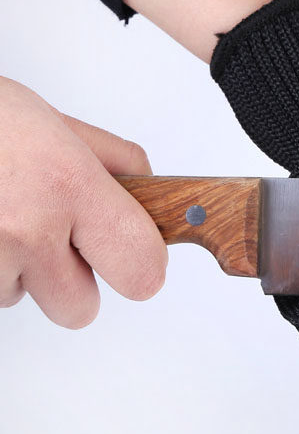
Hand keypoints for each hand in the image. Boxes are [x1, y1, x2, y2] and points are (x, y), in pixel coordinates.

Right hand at [0, 77, 166, 327]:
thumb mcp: (59, 124)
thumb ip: (114, 161)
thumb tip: (149, 193)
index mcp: (70, 185)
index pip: (140, 266)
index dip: (142, 267)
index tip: (136, 258)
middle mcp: (27, 228)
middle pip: (80, 310)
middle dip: (72, 281)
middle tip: (58, 239)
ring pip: (21, 299)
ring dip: (18, 270)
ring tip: (4, 216)